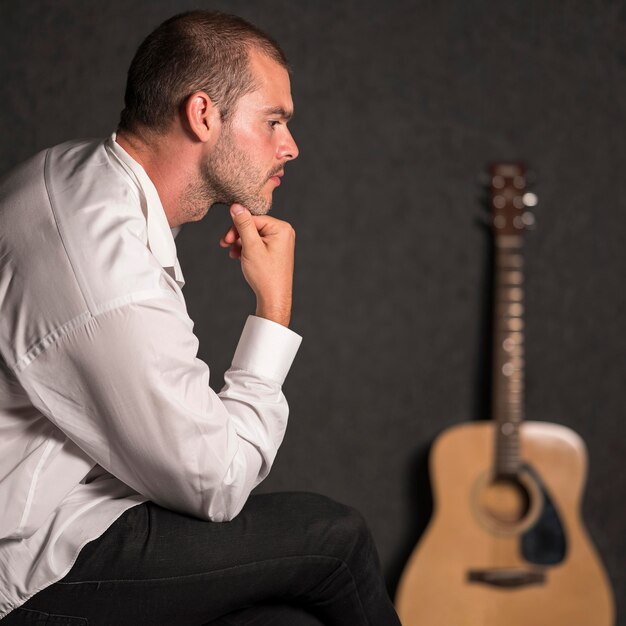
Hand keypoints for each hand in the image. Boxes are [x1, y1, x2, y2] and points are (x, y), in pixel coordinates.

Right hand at [219, 204, 294, 326]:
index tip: (225, 239)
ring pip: (254, 235)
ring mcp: (281, 242)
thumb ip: (243, 224)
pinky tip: (239, 257)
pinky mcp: (276, 251)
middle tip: (225, 245)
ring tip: (233, 254)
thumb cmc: (265, 275)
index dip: (237, 227)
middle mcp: (284, 232)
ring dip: (240, 243)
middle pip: (253, 226)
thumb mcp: (251, 247)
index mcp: (281, 228)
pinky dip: (247, 249)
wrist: (274, 298)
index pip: (253, 218)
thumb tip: (236, 205)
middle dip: (238, 236)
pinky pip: (258, 244)